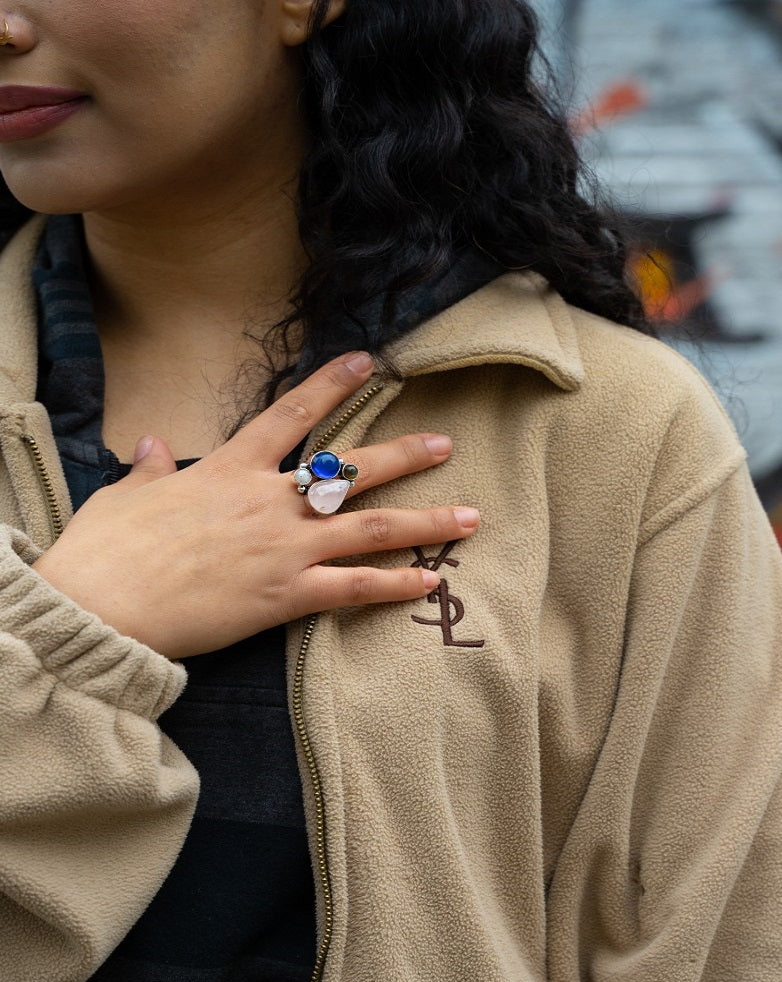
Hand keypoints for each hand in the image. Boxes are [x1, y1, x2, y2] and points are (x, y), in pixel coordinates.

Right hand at [32, 352, 478, 658]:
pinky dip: (394, 585)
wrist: (100, 606)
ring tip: (470, 517)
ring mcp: (283, 548)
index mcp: (229, 469)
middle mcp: (268, 502)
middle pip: (350, 470)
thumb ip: (148, 470)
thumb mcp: (122, 497)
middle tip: (447, 443)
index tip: (369, 363)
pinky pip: (353, 588)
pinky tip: (430, 581)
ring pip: (369, 528)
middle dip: (404, 454)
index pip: (291, 415)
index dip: (332, 385)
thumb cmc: (106, 551)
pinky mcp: (285, 596)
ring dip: (425, 521)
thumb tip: (149, 446)